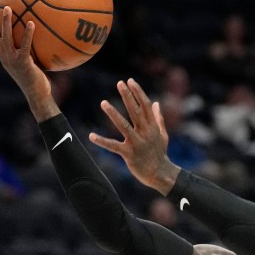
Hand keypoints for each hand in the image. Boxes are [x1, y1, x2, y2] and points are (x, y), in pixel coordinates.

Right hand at [0, 5, 56, 120]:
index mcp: (4, 58)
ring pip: (6, 38)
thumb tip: (38, 40)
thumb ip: (27, 53)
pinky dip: (28, 34)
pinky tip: (32, 23)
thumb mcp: (29, 65)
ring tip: (7, 8)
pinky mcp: (24, 63)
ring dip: (5, 22)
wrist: (37, 96)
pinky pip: (25, 46)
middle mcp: (5, 58)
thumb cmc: (36, 81)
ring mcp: (13, 60)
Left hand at [88, 78, 178, 193]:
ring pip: (124, 125)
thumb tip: (156, 103)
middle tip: (120, 83)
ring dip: (113, 114)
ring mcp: (137, 143)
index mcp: (152, 127)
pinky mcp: (129, 154)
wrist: (160, 173)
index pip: (146, 106)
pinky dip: (102, 141)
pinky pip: (113, 146)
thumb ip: (158, 118)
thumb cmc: (160, 154)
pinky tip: (91, 136)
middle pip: (136, 111)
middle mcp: (145, 133)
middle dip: (128, 96)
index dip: (138, 92)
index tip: (130, 81)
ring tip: (103, 102)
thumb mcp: (163, 135)